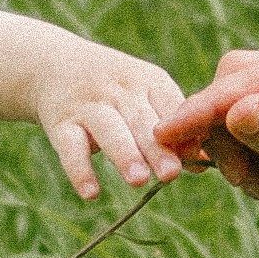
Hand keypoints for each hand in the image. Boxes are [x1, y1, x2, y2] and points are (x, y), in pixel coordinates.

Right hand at [30, 33, 185, 200]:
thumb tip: (204, 163)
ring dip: (124, 154)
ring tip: (139, 180)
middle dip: (157, 147)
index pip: (169, 103)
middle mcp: (119, 89)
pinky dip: (79, 171)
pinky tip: (91, 194)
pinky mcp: (60, 123)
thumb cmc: (116, 91)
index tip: (197, 153)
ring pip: (108, 129)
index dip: (183, 127)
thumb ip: (173, 127)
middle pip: (141, 119)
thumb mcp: (145, 96)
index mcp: (148, 81)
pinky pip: (69, 148)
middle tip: (172, 174)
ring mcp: (88, 105)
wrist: (54, 64)